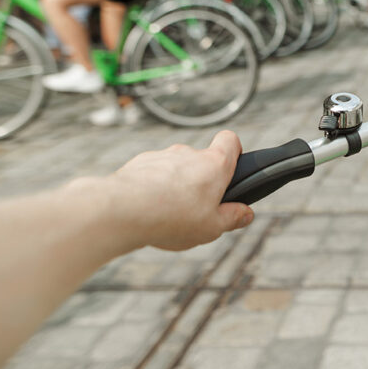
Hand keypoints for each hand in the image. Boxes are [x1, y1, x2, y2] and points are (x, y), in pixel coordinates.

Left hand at [104, 131, 252, 250]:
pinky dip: (151, 187)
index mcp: (213, 164)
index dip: (233, 151)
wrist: (121, 211)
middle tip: (195, 208)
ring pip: (174, 168)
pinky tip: (145, 209)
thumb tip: (246, 214)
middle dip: (199, 180)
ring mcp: (161, 156)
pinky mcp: (137, 164)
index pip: (230, 140)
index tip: (230, 169)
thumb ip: (232, 218)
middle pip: (201, 160)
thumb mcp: (212, 227)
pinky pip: (151, 173)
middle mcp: (188, 153)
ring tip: (166, 213)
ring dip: (174, 184)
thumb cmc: (172, 218)